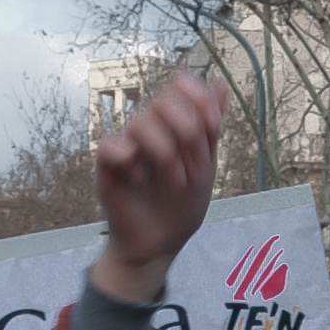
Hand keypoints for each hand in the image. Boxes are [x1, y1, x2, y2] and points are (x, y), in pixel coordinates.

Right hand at [94, 73, 229, 304]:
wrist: (160, 243)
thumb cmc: (180, 205)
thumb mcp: (206, 165)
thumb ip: (211, 127)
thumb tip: (221, 86)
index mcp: (174, 123)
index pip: (181, 86)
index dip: (198, 97)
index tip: (214, 124)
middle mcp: (149, 128)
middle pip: (165, 100)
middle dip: (189, 133)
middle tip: (198, 166)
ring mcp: (128, 143)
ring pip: (143, 122)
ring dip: (168, 155)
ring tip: (176, 182)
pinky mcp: (108, 164)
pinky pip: (112, 145)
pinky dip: (131, 161)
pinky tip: (139, 178)